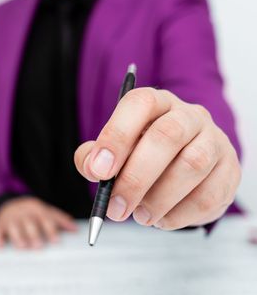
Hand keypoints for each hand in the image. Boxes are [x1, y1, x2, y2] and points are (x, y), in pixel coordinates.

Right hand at [0, 197, 77, 248]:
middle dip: (34, 234)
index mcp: (37, 209)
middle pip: (30, 223)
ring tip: (23, 247)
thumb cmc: (32, 212)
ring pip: (14, 226)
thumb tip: (75, 229)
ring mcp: (11, 218)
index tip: (56, 240)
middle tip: (39, 246)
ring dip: (18, 236)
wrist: (10, 204)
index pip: (45, 218)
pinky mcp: (0, 224)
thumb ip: (61, 220)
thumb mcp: (46, 211)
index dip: (51, 229)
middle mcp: (24, 213)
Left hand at [75, 88, 240, 229]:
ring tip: (140, 216)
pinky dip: (180, 214)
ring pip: (192, 165)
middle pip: (168, 135)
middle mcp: (188, 115)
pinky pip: (209, 195)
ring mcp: (214, 140)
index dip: (117, 135)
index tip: (100, 170)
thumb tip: (93, 167)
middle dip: (137, 177)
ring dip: (159, 199)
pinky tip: (162, 219)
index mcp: (157, 103)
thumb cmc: (141, 154)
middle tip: (116, 206)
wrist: (182, 164)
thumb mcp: (114, 151)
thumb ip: (94, 156)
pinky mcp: (229, 170)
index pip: (139, 104)